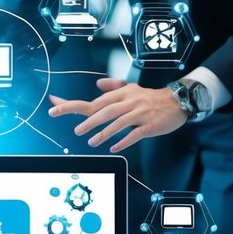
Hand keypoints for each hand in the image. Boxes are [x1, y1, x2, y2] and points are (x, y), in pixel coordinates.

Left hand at [47, 78, 185, 152]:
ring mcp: (140, 113)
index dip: (73, 104)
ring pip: (118, 122)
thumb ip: (114, 87)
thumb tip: (98, 85)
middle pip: (105, 110)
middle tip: (77, 131)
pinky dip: (124, 140)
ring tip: (92, 141)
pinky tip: (113, 147)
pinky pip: (135, 133)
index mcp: (121, 93)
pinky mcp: (150, 124)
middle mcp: (129, 101)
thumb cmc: (151, 97)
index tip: (54, 107)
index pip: (94, 100)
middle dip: (89, 121)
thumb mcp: (131, 88)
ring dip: (104, 132)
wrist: (178, 101)